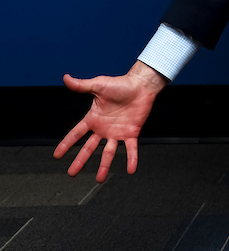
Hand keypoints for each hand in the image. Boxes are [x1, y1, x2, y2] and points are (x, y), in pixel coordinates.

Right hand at [53, 62, 166, 181]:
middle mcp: (104, 128)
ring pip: (108, 152)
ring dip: (104, 166)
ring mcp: (117, 132)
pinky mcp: (131, 132)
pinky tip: (130, 169)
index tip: (57, 155)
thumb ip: (81, 85)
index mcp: (94, 118)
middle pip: (89, 148)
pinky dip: (131, 159)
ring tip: (99, 179)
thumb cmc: (120, 84)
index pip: (76, 134)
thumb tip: (65, 77)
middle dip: (80, 161)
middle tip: (72, 173)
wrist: (141, 85)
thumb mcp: (98, 85)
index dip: (66, 144)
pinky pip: (131, 149)